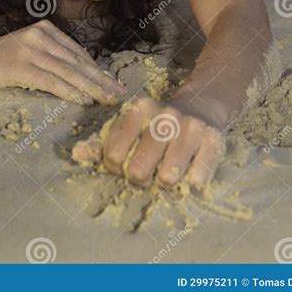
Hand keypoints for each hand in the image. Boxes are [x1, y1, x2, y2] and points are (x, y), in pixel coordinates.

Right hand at [0, 19, 126, 105]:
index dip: (98, 69)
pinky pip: (51, 80)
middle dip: (101, 79)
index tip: (114, 83)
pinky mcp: (21, 66)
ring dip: (91, 87)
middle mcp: (41, 35)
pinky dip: (69, 91)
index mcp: (47, 29)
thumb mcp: (32, 50)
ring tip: (107, 99)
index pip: (78, 52)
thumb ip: (55, 58)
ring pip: (68, 71)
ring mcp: (31, 49)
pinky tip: (83, 99)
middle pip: (77, 61)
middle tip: (119, 93)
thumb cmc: (4, 60)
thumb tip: (86, 78)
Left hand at [90, 96, 225, 187]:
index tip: (122, 164)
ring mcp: (191, 127)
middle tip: (146, 172)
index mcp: (139, 108)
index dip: (115, 167)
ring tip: (166, 172)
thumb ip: (101, 141)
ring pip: (167, 176)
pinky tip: (190, 171)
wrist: (202, 108)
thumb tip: (77, 153)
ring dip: (164, 182)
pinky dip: (191, 183)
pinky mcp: (214, 140)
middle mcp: (165, 115)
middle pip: (138, 170)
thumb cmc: (157, 124)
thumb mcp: (129, 125)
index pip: (113, 154)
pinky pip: (197, 178)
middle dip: (139, 178)